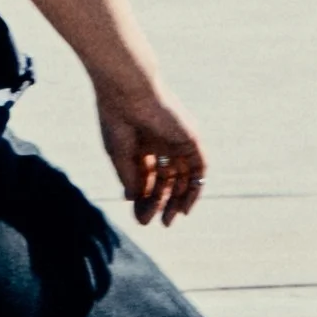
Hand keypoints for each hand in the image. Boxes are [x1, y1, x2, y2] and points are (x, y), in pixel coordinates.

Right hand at [97, 82, 207, 225]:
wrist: (128, 94)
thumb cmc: (118, 121)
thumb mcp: (120, 156)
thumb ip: (130, 178)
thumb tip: (133, 200)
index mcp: (143, 143)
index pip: (148, 177)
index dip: (144, 199)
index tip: (139, 217)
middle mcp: (162, 142)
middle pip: (167, 179)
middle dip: (162, 202)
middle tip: (156, 223)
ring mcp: (177, 140)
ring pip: (182, 176)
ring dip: (177, 200)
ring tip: (168, 219)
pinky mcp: (190, 139)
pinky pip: (199, 168)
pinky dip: (194, 188)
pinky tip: (185, 207)